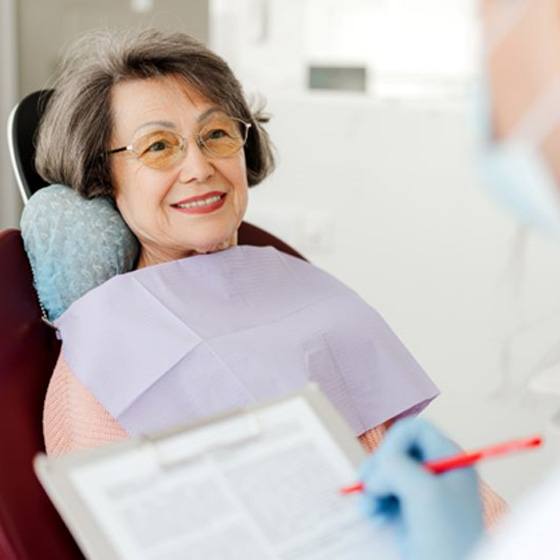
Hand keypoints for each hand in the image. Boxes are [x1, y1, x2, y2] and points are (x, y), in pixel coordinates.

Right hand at [359, 418, 482, 559]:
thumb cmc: (448, 540)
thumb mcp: (424, 492)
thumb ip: (398, 465)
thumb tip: (379, 466)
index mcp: (449, 459)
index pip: (413, 429)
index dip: (394, 442)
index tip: (386, 466)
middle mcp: (435, 471)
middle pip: (394, 449)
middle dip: (378, 467)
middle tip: (371, 488)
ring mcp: (420, 492)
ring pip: (384, 472)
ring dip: (370, 485)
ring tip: (368, 506)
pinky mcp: (406, 512)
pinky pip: (380, 493)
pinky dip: (370, 500)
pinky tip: (370, 513)